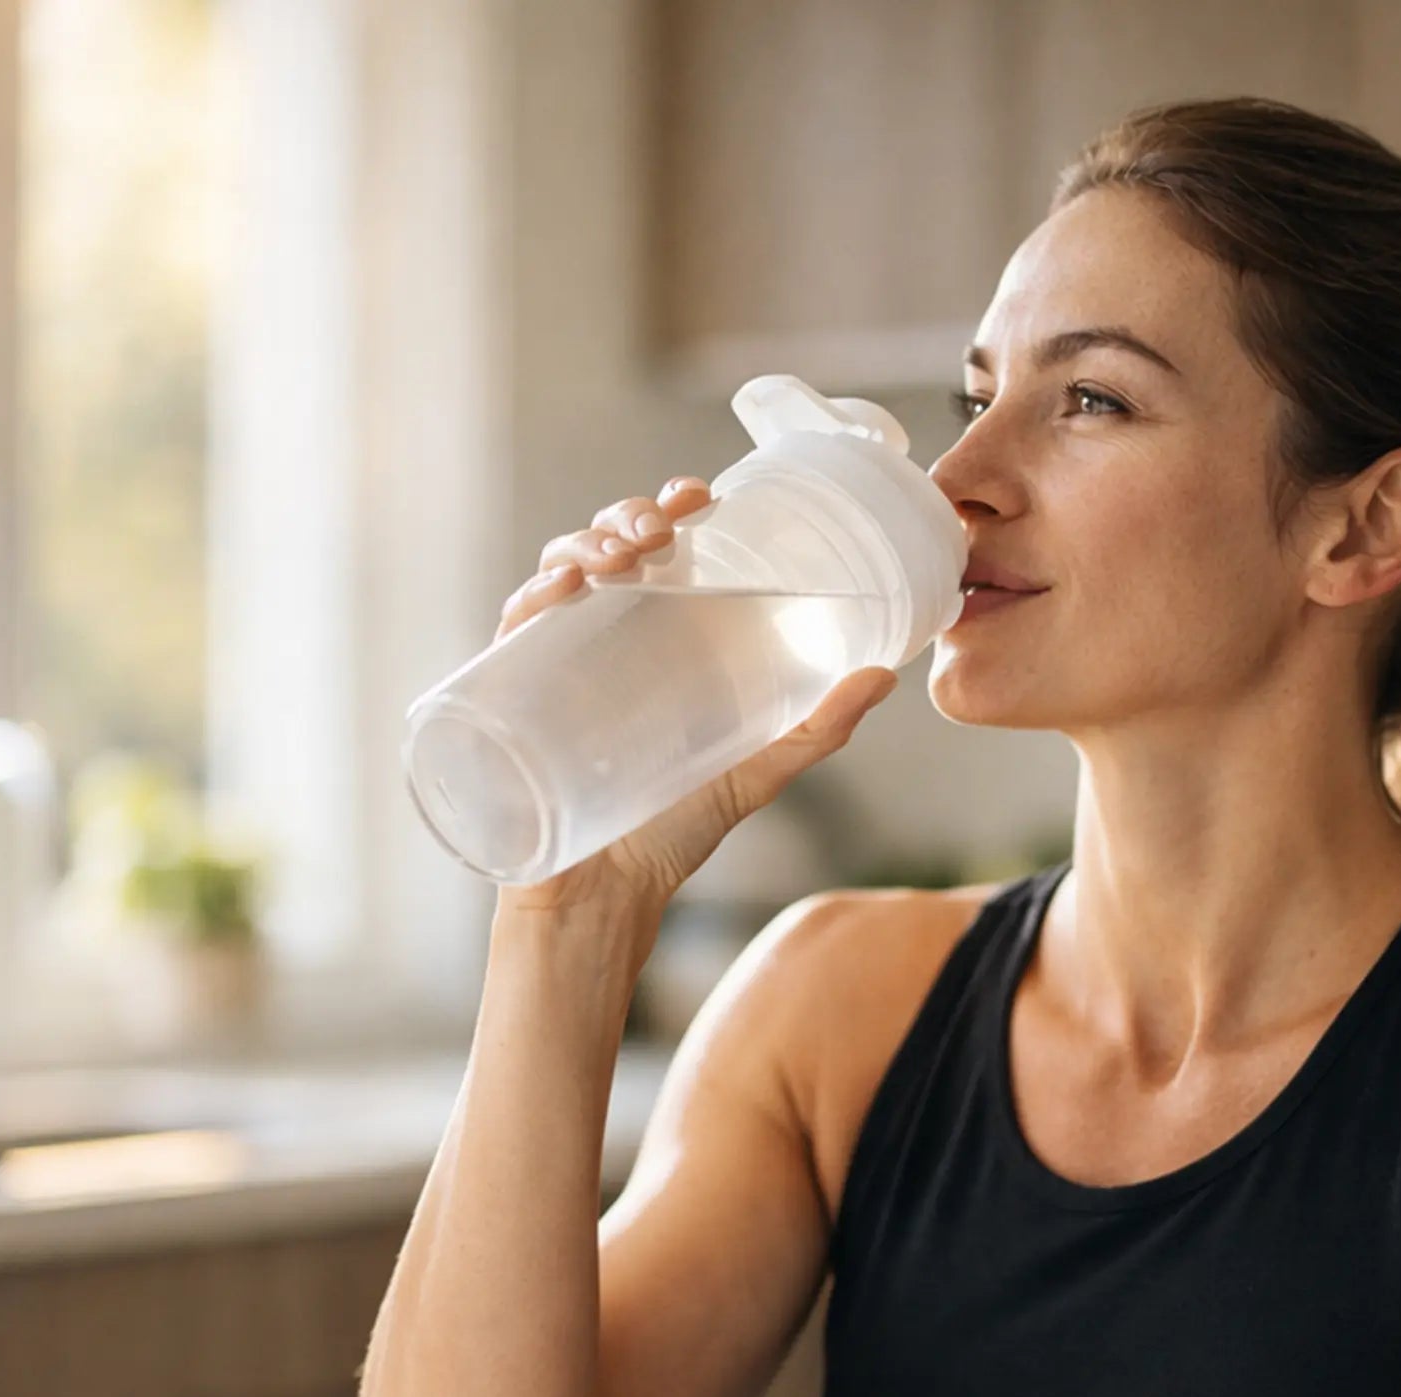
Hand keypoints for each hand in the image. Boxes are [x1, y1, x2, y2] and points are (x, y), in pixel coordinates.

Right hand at [492, 475, 897, 915]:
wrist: (603, 899)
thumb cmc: (668, 836)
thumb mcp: (754, 774)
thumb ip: (817, 729)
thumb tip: (886, 677)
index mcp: (659, 644)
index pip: (659, 554)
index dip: (672, 510)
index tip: (702, 493)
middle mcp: (606, 643)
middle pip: (608, 550)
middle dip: (631, 518)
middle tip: (664, 526)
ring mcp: (557, 665)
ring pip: (560, 572)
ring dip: (587, 543)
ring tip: (624, 553)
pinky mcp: (514, 697)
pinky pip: (514, 627)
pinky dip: (535, 595)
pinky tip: (566, 588)